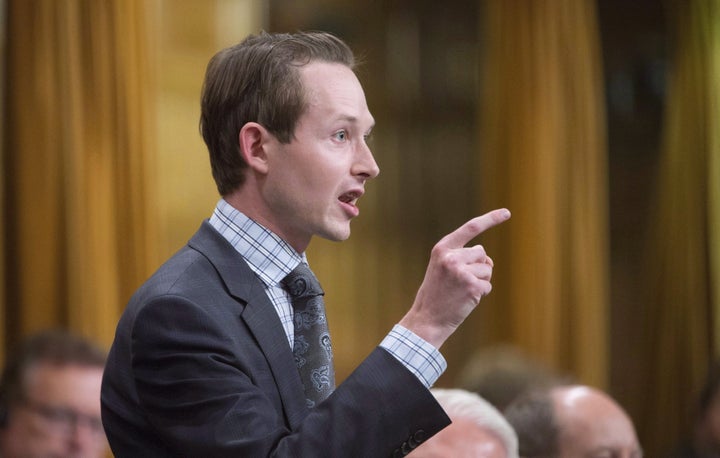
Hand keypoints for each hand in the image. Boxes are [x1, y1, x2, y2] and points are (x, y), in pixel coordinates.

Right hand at [398, 208, 510, 347]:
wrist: (427, 318)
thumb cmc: (436, 293)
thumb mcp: (442, 268)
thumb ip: (463, 258)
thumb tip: (489, 262)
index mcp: (442, 249)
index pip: (470, 228)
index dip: (490, 219)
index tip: (507, 212)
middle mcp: (451, 257)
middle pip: (482, 253)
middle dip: (477, 266)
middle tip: (459, 282)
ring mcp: (461, 272)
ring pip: (487, 269)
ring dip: (479, 281)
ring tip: (460, 291)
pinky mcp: (471, 286)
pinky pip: (487, 285)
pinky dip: (480, 293)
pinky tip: (465, 299)